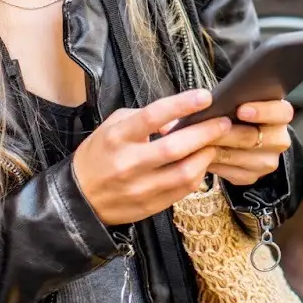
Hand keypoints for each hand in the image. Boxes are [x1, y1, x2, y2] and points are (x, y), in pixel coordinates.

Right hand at [72, 90, 232, 226]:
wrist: (79, 198)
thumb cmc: (99, 155)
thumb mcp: (112, 126)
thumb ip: (144, 118)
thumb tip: (177, 118)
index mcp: (118, 138)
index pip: (152, 117)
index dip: (181, 105)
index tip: (205, 96)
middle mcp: (129, 163)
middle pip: (175, 148)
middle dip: (205, 133)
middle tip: (223, 122)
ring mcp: (140, 188)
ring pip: (184, 173)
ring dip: (206, 156)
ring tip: (215, 143)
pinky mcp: (150, 206)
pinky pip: (183, 190)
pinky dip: (198, 175)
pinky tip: (201, 163)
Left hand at [209, 99, 292, 186]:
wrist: (237, 134)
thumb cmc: (235, 110)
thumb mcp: (240, 99)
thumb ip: (235, 98)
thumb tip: (215, 101)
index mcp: (281, 115)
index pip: (281, 112)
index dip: (262, 111)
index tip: (241, 110)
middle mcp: (279, 140)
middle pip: (254, 138)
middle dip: (228, 133)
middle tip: (208, 127)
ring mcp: (268, 161)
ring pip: (240, 157)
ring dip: (217, 149)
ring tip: (198, 140)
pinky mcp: (252, 177)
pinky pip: (231, 172)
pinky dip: (214, 163)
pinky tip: (202, 154)